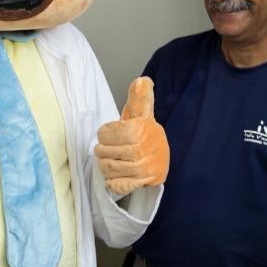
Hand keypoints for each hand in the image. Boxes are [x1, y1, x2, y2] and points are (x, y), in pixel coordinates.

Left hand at [93, 77, 169, 195]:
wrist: (162, 157)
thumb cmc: (146, 134)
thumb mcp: (142, 114)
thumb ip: (139, 98)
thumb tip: (142, 81)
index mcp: (138, 130)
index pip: (104, 133)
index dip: (105, 134)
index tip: (112, 134)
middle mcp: (140, 149)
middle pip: (103, 152)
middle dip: (103, 150)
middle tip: (111, 149)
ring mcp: (142, 168)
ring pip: (108, 168)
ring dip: (107, 165)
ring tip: (114, 160)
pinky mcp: (142, 182)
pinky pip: (117, 185)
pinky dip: (113, 182)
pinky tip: (118, 175)